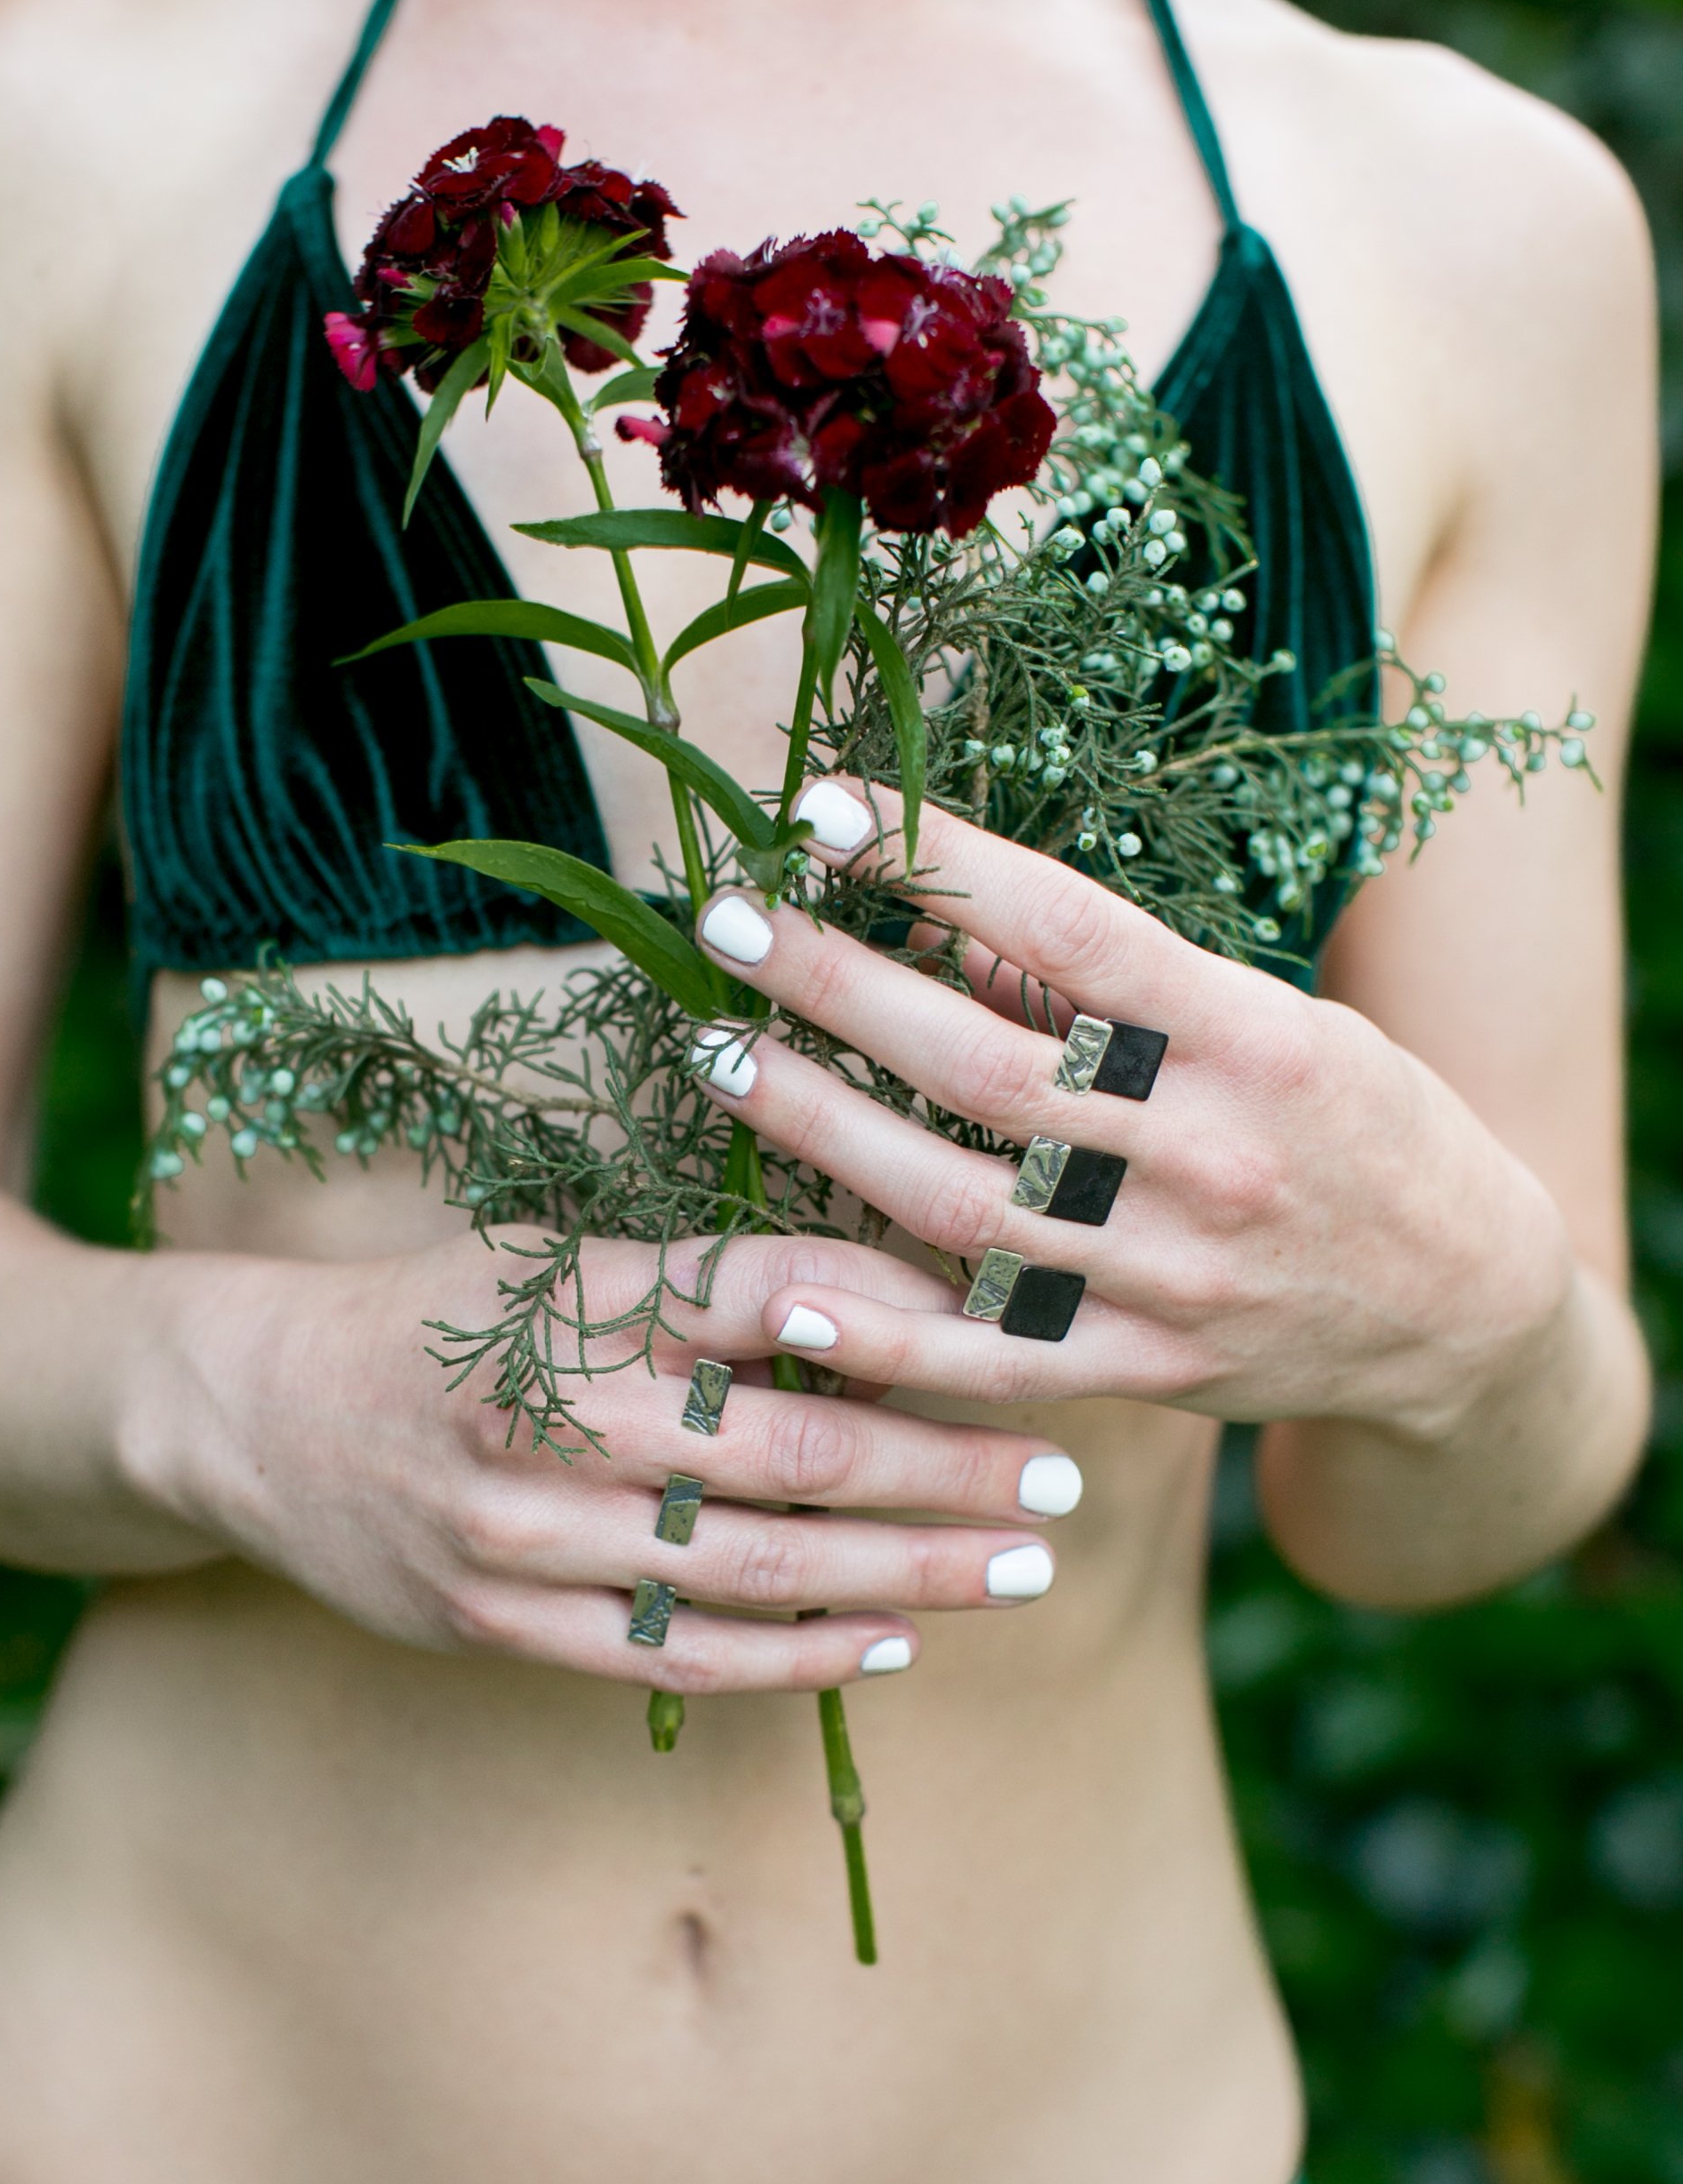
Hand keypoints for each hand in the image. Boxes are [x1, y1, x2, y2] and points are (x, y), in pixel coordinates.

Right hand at [119, 1229, 1083, 1691]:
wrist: (255, 1413)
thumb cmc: (439, 1318)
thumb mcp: (555, 1256)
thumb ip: (700, 1280)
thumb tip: (894, 1290)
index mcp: (571, 1295)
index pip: (767, 1292)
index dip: (905, 1312)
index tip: (1016, 1327)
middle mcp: (549, 1411)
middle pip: (791, 1446)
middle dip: (946, 1464)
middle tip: (1058, 1475)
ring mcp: (522, 1531)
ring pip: (753, 1565)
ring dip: (908, 1568)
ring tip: (1020, 1564)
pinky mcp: (499, 1623)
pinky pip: (678, 1654)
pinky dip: (802, 1651)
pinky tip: (895, 1636)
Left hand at [686, 787, 1574, 1436]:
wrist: (1468, 1306)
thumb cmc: (1359, 1128)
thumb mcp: (1276, 1021)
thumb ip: (1122, 990)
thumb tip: (949, 925)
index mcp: (1252, 1039)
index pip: (1071, 933)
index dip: (937, 866)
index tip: (819, 813)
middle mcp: (1210, 1156)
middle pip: (985, 1066)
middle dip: (836, 987)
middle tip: (723, 923)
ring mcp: (1172, 1276)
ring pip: (962, 1205)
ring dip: (822, 1130)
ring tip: (715, 1060)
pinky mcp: (1145, 1370)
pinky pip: (991, 1359)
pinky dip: (881, 1335)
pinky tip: (779, 1294)